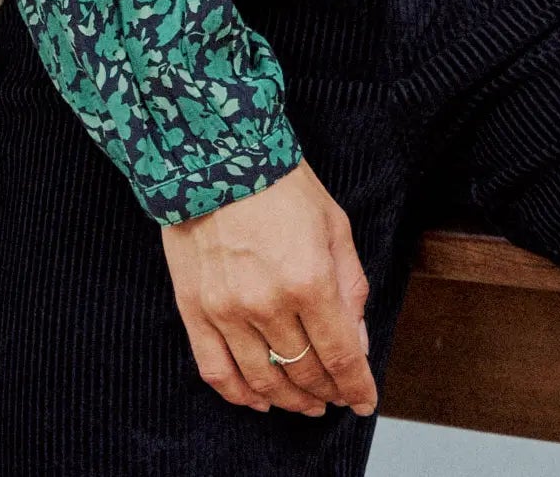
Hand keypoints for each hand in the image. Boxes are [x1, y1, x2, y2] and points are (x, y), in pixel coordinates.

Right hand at [160, 156, 377, 417]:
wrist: (217, 155)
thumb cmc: (281, 184)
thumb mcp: (334, 225)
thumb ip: (350, 286)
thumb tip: (357, 342)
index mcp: (309, 279)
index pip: (340, 355)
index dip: (356, 386)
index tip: (364, 400)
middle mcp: (268, 303)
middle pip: (304, 372)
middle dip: (327, 391)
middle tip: (337, 396)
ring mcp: (227, 310)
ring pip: (264, 381)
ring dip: (290, 400)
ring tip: (305, 403)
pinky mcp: (195, 310)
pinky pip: (217, 372)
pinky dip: (241, 395)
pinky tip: (259, 399)